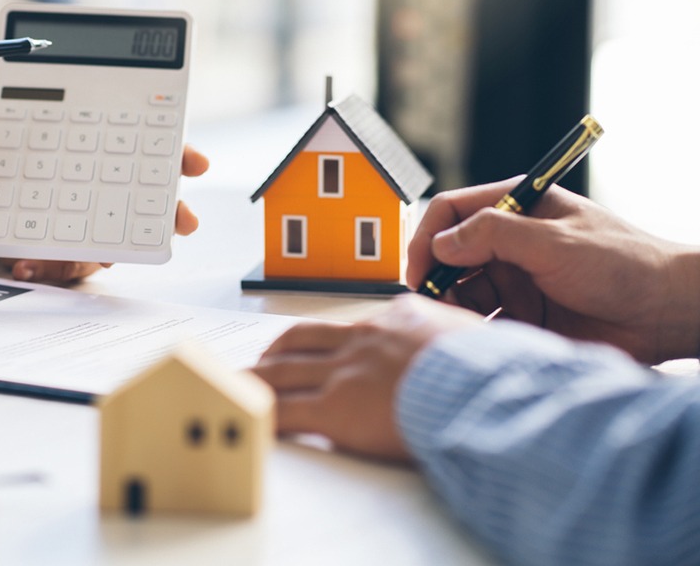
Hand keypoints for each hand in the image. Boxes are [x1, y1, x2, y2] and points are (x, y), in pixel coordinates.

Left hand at [0, 145, 209, 283]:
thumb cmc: (8, 169)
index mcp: (102, 160)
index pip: (153, 155)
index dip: (180, 157)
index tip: (198, 162)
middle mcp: (105, 199)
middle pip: (150, 207)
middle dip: (171, 214)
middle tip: (185, 220)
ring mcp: (89, 231)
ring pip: (110, 247)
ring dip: (97, 254)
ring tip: (87, 255)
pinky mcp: (64, 258)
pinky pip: (65, 270)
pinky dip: (46, 271)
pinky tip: (25, 268)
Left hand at [252, 295, 482, 460]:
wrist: (489, 391)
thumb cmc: (501, 374)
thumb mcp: (486, 343)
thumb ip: (464, 345)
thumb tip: (486, 355)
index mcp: (401, 318)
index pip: (354, 325)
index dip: (331, 339)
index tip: (321, 347)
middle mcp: (365, 338)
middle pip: (303, 339)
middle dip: (278, 351)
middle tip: (264, 363)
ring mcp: (346, 370)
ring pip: (282, 369)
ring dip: (257, 379)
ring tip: (241, 388)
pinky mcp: (335, 407)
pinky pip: (284, 410)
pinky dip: (262, 416)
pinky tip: (251, 423)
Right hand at [407, 178, 699, 362]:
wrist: (666, 314)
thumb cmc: (624, 263)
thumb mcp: (554, 241)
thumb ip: (494, 235)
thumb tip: (441, 243)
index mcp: (516, 209)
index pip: (451, 212)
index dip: (428, 237)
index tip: (419, 268)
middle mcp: (510, 243)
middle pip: (450, 256)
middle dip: (437, 280)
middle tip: (431, 307)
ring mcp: (516, 279)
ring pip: (463, 292)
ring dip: (455, 310)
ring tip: (458, 328)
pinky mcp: (524, 315)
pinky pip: (484, 323)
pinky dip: (475, 332)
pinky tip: (481, 341)